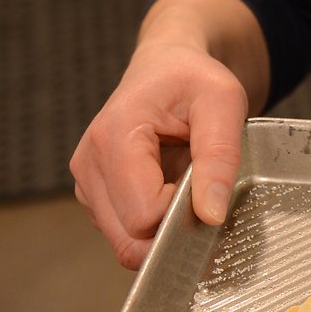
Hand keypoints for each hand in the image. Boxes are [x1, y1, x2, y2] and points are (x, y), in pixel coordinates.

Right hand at [70, 43, 248, 270]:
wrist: (166, 69)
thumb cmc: (193, 80)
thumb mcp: (223, 102)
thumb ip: (220, 156)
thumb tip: (211, 215)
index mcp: (113, 137)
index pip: (144, 216)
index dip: (183, 211)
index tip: (205, 182)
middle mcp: (89, 165)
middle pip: (131, 238)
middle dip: (173, 226)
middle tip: (198, 188)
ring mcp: (87, 184)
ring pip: (127, 243)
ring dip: (164, 225)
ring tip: (182, 181)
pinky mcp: (95, 196)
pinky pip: (126, 235)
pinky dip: (153, 225)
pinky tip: (168, 189)